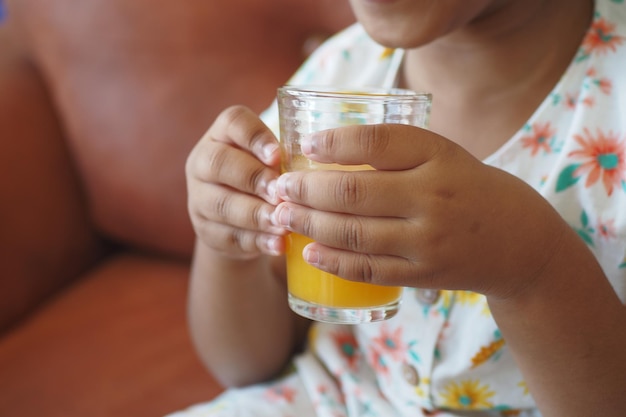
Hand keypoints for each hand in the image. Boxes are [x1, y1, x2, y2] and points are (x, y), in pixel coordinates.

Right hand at [186, 106, 285, 259]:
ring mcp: (200, 197)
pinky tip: (279, 244)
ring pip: (222, 204)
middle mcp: (203, 161)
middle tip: (281, 194)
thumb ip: (287, 158)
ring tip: (284, 223)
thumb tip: (317, 168)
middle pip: (219, 163)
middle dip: (254, 179)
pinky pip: (229, 236)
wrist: (241, 220)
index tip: (278, 156)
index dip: (255, 137)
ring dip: (257, 215)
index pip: (233, 121)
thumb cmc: (268, 178)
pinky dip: (257, 241)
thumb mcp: (274, 161)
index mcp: (223, 133)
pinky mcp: (207, 230)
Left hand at [272, 124, 567, 297]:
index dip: (334, 143)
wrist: (517, 241)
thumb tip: (325, 146)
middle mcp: (433, 197)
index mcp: (439, 156)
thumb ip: (394, 149)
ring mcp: (428, 241)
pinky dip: (333, 262)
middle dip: (306, 189)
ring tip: (282, 215)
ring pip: (354, 233)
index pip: (377, 143)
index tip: (304, 146)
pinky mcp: (424, 275)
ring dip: (309, 224)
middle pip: (354, 193)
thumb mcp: (443, 154)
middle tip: (279, 187)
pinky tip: (308, 252)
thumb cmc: (468, 187)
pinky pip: (368, 270)